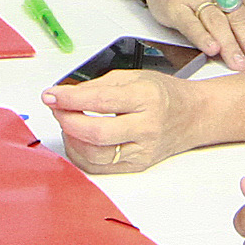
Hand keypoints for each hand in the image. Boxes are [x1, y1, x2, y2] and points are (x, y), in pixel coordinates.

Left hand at [42, 68, 200, 174]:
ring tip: (67, 122)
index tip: (51, 95)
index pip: (100, 100)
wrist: (193, 116)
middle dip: (68, 121)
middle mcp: (146, 127)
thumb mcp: (133, 76)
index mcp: (145, 98)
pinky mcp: (137, 165)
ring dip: (72, 139)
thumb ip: (98, 86)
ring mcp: (142, 150)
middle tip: (56, 109)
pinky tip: (77, 140)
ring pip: (96, 155)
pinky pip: (101, 167)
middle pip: (97, 133)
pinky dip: (82, 155)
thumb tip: (66, 95)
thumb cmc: (164, 94)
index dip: (70, 99)